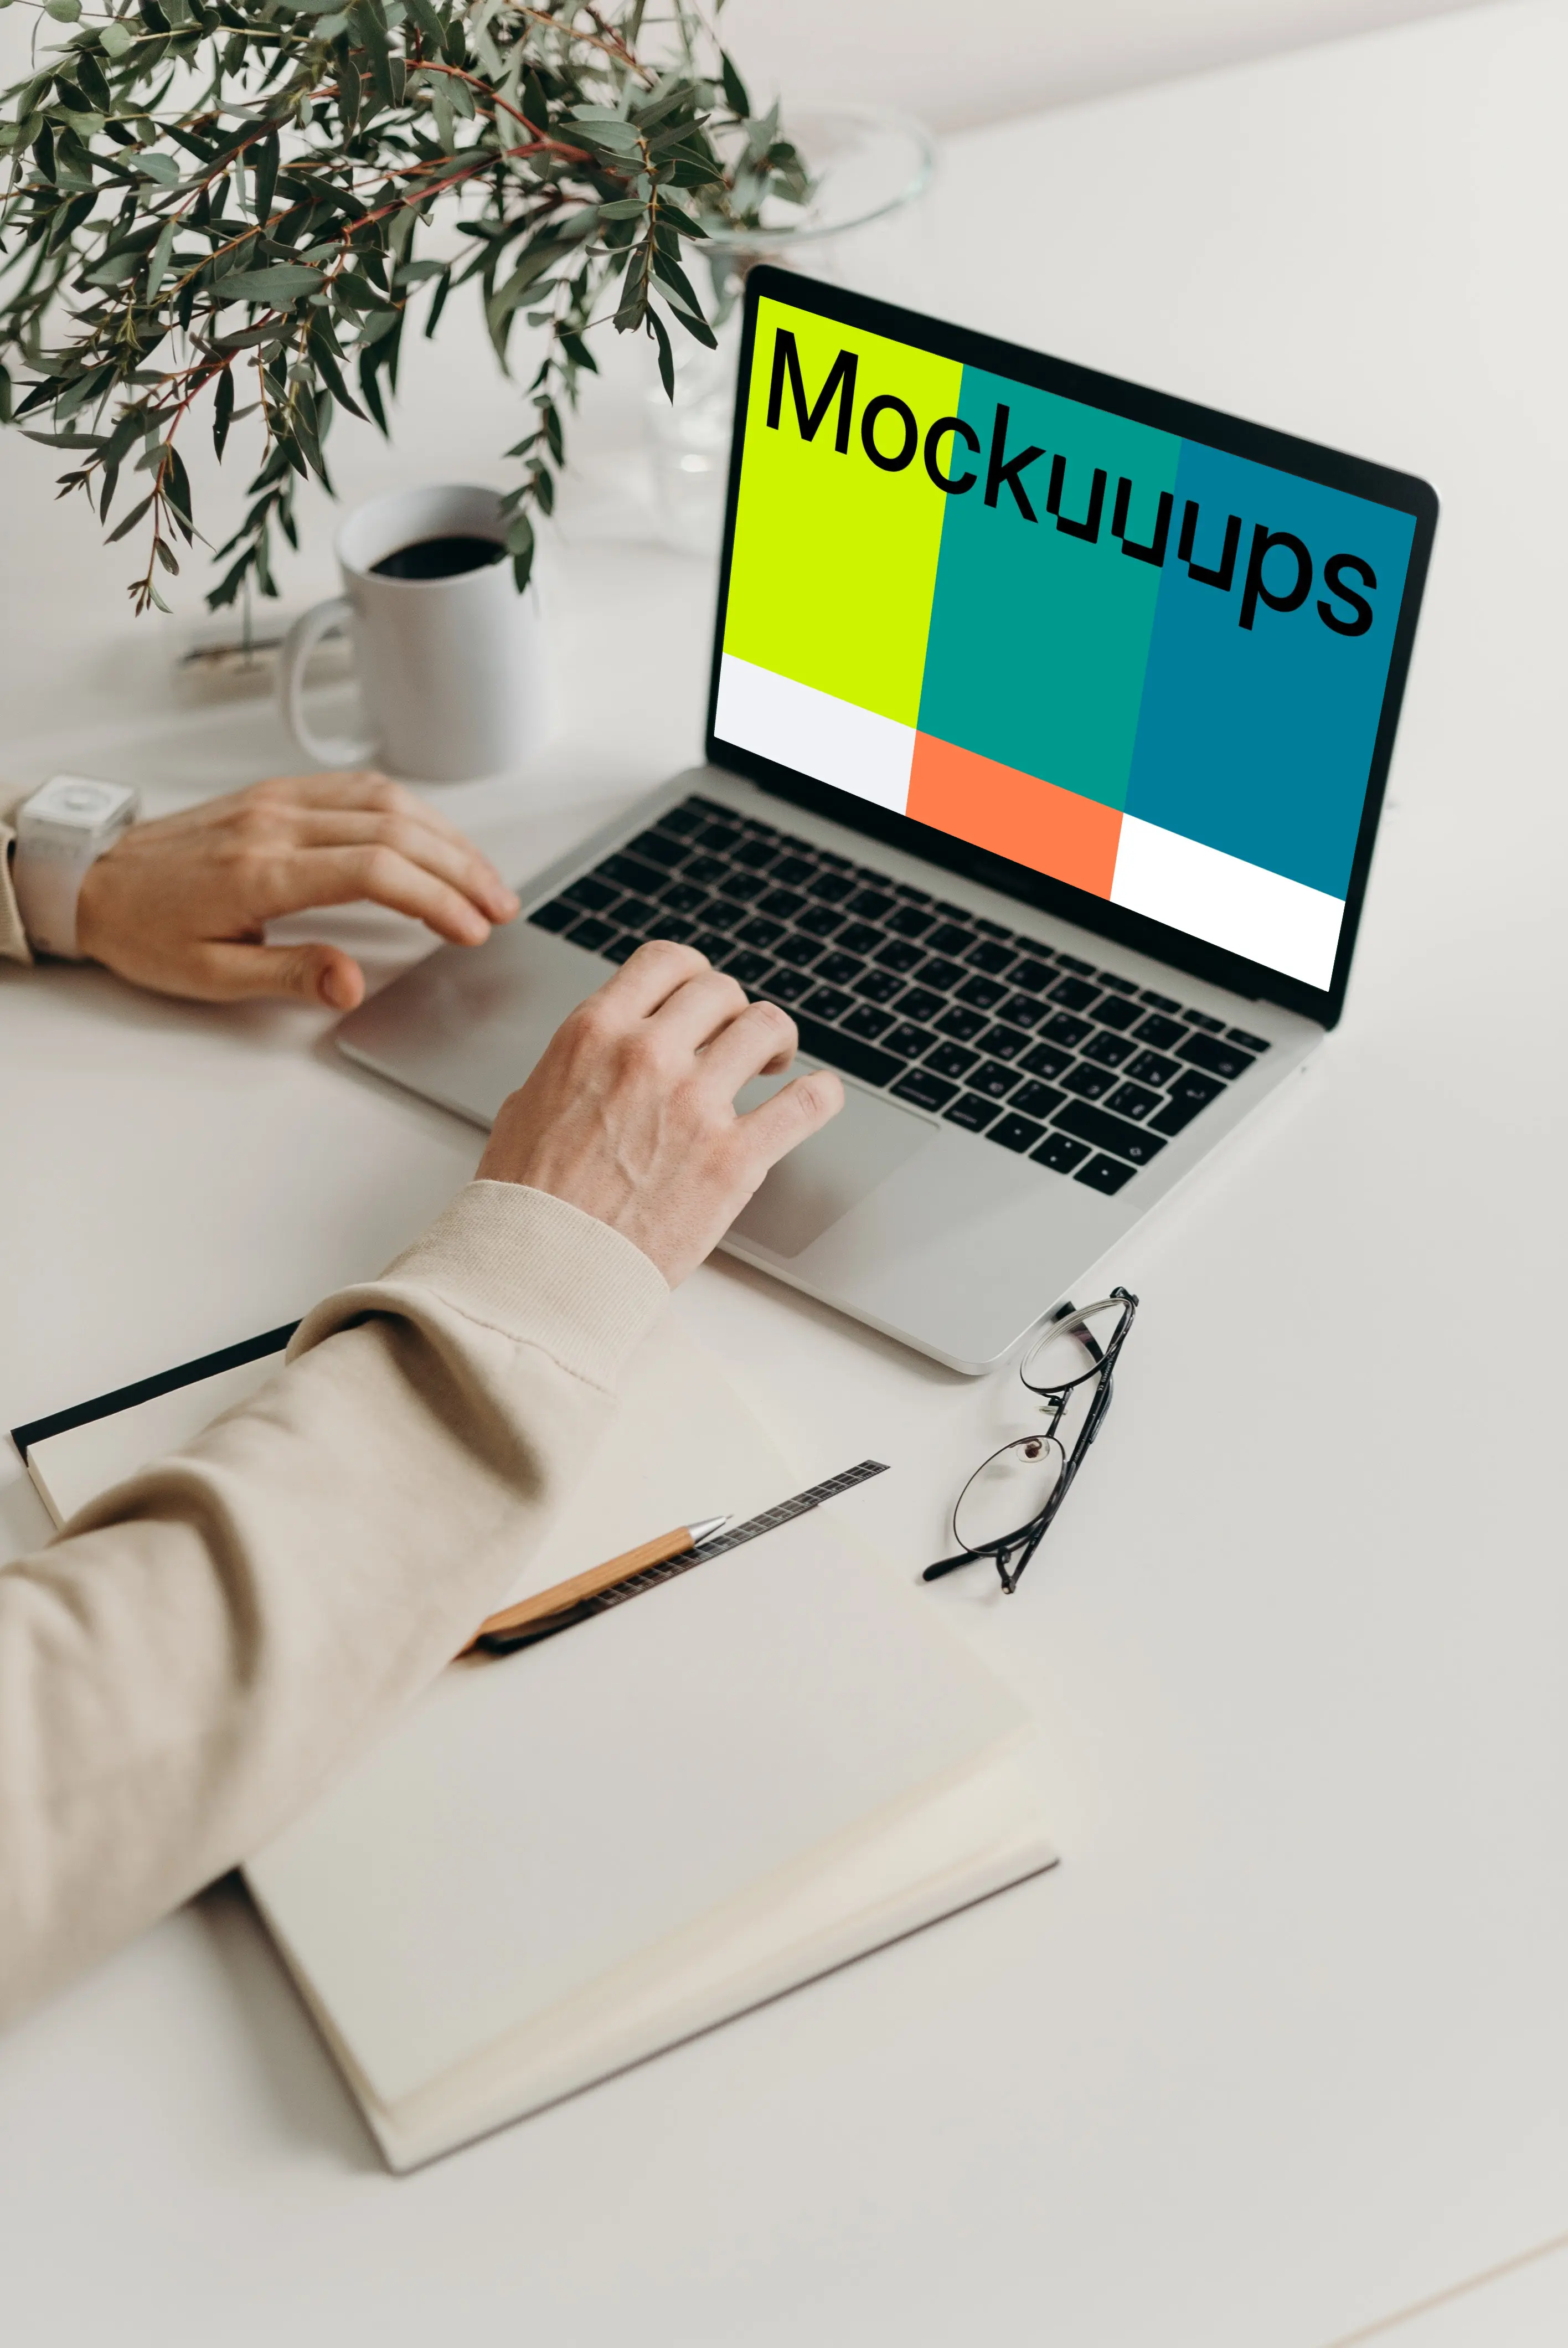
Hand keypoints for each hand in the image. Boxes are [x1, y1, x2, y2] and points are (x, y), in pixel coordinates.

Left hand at [74, 769, 519, 1008]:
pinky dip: (411, 811)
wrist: (93, 880)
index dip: (436, 899)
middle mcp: (276, 823)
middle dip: (461, 868)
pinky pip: (359, 788)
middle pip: (396, 829)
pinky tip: (435, 838)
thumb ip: (288, 975)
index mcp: (261, 871)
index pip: (375, 870)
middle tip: (501, 907)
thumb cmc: (146, 930)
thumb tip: (353, 983)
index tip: (472, 929)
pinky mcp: (278, 793)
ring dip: (446, 836)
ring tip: (483, 877)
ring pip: (386, 800)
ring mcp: (278, 800)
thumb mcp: (209, 975)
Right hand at [476, 941, 844, 1284]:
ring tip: (771, 1065)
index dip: (693, 975)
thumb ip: (577, 1065)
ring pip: (767, 1027)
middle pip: (721, 991)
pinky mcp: (733, 1161)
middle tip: (733, 1042)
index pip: (665, 962)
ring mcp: (695, 1105)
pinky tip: (817, 1097)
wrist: (540, 1270)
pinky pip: (806, 1103)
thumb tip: (601, 1057)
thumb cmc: (526, 1200)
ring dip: (774, 1041)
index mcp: (594, 1034)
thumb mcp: (529, 1103)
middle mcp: (647, 1056)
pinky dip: (820, 1095)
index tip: (701, 999)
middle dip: (731, 1013)